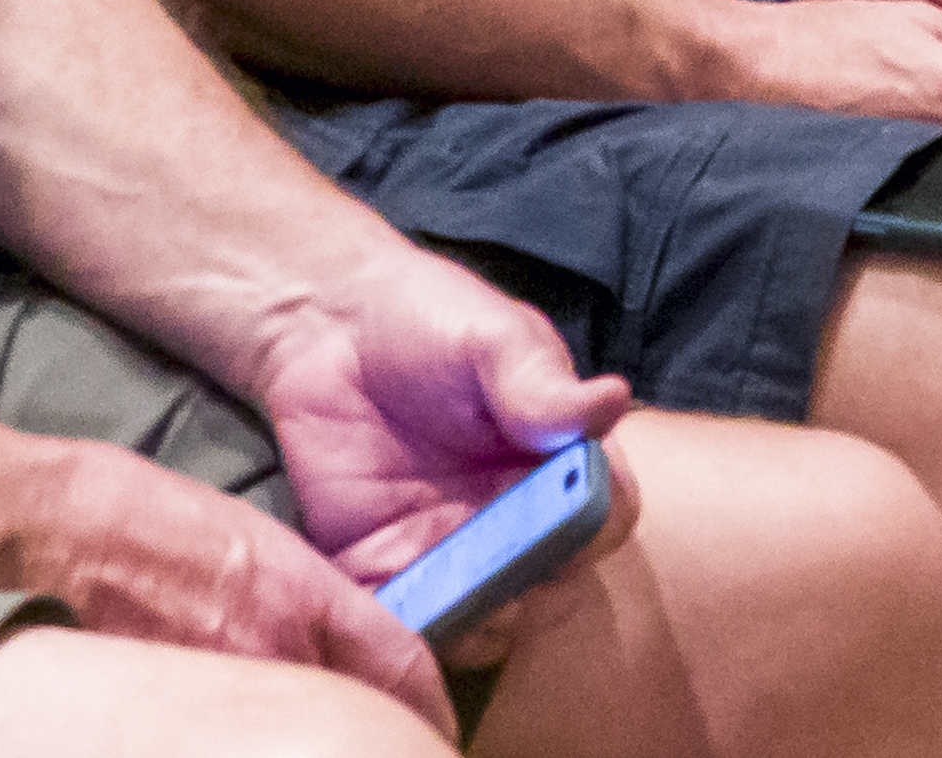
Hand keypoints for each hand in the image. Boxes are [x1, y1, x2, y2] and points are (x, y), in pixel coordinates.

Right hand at [0, 431, 450, 719]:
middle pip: (356, 715)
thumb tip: (337, 650)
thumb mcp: (256, 544)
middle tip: (390, 745)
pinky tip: (236, 740)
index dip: (430, 706)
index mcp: (303, 595)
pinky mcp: (163, 709)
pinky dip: (244, 741)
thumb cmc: (146, 520)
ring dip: (307, 740)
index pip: (403, 664)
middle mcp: (270, 647)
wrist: (47, 528)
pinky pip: (220, 736)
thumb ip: (306, 602)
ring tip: (301, 739)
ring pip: (293, 733)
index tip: (441, 727)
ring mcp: (216, 681)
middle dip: (375, 735)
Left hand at [231, 246, 633, 642]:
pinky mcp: (382, 562)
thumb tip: (612, 400)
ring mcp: (451, 544)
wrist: (329, 328)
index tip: (569, 516)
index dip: (595, 525)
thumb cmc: (433, 318)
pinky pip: (399, 612)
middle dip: (529, 589)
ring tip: (442, 597)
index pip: (606, 513)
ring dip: (467, 618)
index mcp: (562, 458)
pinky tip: (382, 605)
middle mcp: (516, 513)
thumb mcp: (494, 338)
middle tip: (498, 573)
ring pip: (479, 612)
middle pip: (547, 579)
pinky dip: (395, 624)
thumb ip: (540, 382)